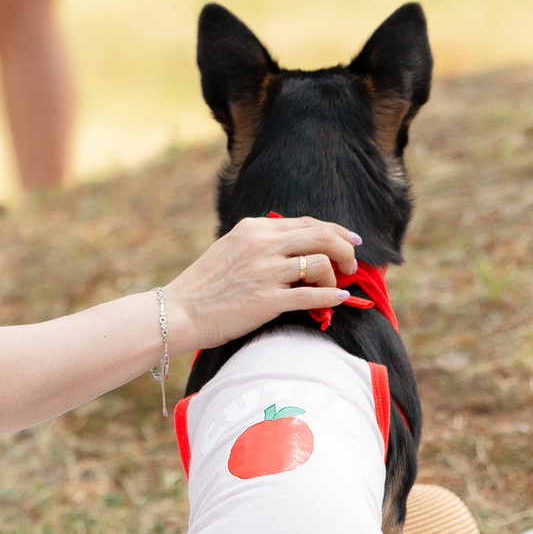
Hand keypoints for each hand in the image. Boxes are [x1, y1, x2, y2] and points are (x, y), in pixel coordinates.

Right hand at [163, 215, 361, 353]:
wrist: (181, 310)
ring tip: (332, 288)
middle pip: (322, 237)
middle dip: (345, 251)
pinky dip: (331, 297)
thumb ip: (261, 241)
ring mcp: (264, 273)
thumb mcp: (230, 247)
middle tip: (351, 266)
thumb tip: (298, 243)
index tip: (351, 241)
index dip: (336, 232)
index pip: (307, 223)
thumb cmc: (205, 284)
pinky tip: (338, 299)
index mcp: (253, 229)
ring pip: (321, 264)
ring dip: (334, 277)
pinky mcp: (266, 300)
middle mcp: (261, 245)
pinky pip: (311, 295)